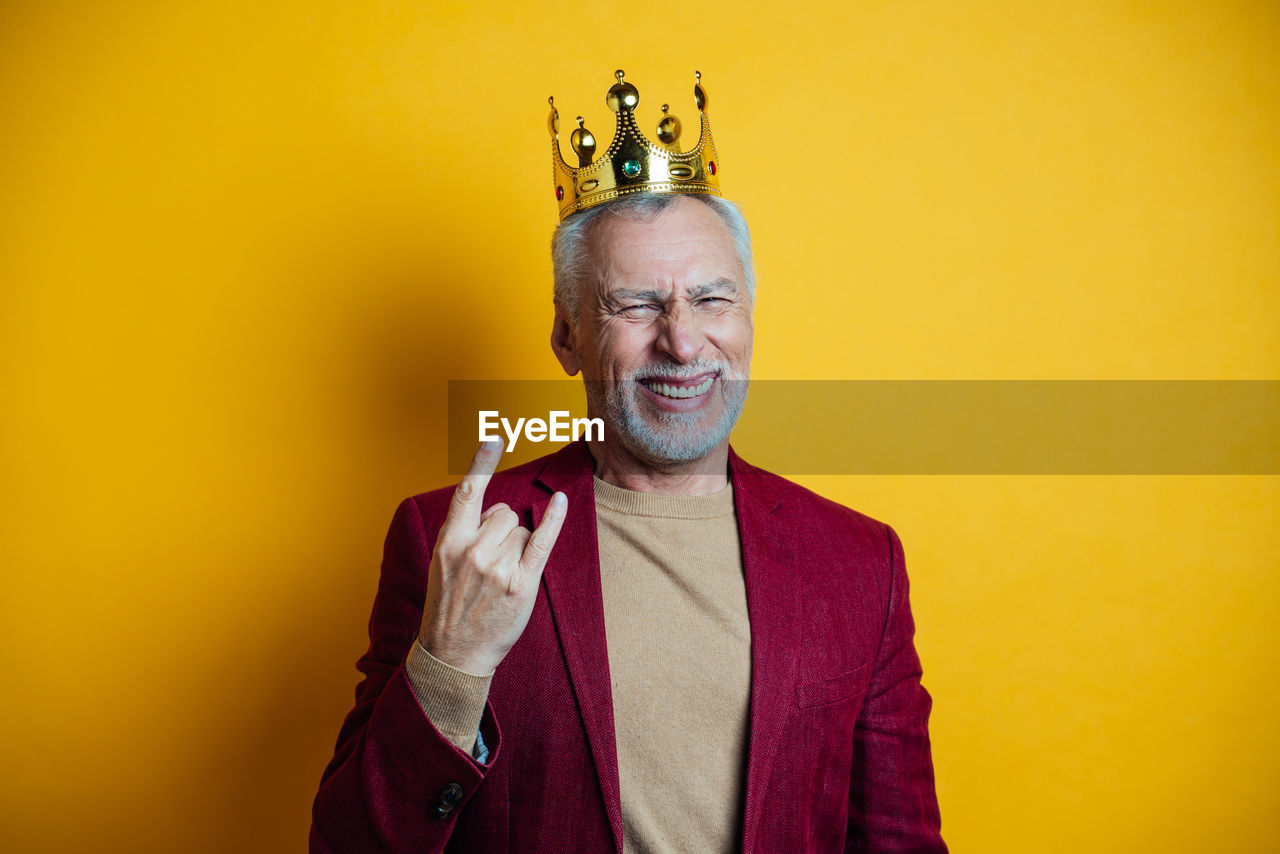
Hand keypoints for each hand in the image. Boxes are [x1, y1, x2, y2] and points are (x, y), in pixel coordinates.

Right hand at [418, 440, 567, 674]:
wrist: (453, 654)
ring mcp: (497, 568)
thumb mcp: (443, 564)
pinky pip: (542, 541)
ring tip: (499, 577)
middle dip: (503, 530)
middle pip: (504, 514)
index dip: (481, 462)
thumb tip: (497, 510)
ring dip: (517, 548)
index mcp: (449, 541)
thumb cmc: (449, 606)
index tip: (494, 437)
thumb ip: (464, 533)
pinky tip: (561, 501)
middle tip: (489, 562)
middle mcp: (473, 551)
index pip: (467, 492)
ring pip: (522, 531)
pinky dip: (554, 519)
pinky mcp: (521, 584)